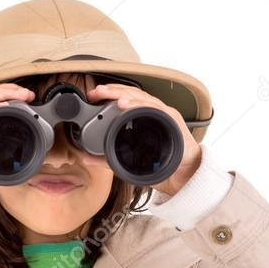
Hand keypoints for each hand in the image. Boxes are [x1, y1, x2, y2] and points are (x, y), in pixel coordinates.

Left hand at [86, 82, 201, 195]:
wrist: (183, 176)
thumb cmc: (161, 166)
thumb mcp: (127, 161)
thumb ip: (107, 159)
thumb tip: (85, 159)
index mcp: (143, 119)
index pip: (124, 101)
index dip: (108, 96)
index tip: (92, 96)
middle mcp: (153, 112)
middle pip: (130, 95)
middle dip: (111, 91)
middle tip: (95, 92)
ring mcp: (163, 113)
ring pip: (140, 97)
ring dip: (121, 94)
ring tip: (106, 93)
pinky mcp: (171, 118)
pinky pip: (153, 106)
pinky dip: (137, 104)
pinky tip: (124, 104)